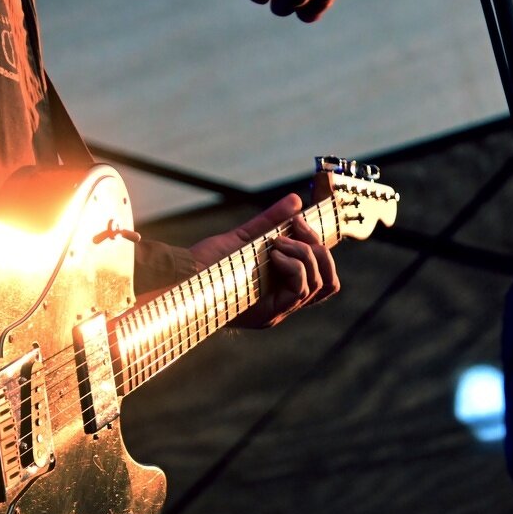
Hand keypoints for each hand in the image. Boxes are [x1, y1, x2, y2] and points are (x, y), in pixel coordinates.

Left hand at [189, 193, 338, 327]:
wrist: (182, 277)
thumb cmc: (208, 261)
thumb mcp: (246, 237)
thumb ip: (271, 221)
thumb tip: (297, 201)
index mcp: (282, 289)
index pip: (324, 278)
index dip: (323, 250)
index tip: (301, 222)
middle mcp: (284, 303)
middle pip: (329, 282)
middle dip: (317, 248)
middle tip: (295, 227)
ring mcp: (279, 310)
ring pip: (319, 284)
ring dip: (303, 253)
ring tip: (277, 243)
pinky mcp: (269, 313)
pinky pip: (301, 289)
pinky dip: (293, 265)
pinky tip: (274, 253)